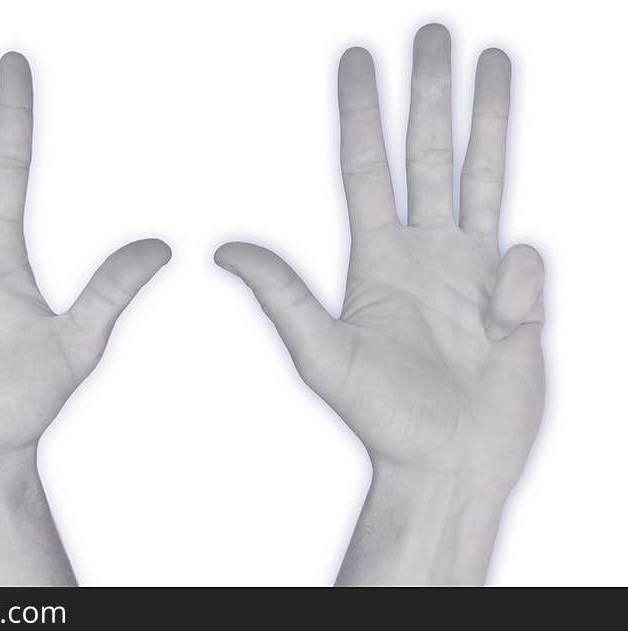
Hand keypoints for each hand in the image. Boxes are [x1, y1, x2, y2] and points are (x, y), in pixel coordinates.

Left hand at [215, 24, 543, 583]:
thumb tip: (223, 247)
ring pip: (484, 176)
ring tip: (495, 61)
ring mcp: (472, 272)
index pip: (366, 167)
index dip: (360, 112)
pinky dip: (519, 289)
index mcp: (376, 259)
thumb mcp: (322, 354)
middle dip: (430, 92)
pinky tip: (503, 331)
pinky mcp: (516, 299)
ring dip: (489, 118)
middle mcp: (424, 253)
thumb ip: (280, 296)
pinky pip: (528, 264)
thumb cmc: (382, 419)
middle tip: (433, 32)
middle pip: (429, 154)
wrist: (448, 465)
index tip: (357, 57)